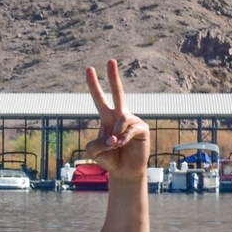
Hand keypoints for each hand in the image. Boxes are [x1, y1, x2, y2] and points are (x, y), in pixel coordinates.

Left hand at [85, 59, 149, 178]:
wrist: (124, 171)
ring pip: (121, 119)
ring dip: (115, 134)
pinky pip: (130, 129)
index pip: (99, 98)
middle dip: (113, 77)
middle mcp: (120, 116)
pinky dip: (123, 138)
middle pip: (118, 93)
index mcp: (107, 118)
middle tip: (110, 60)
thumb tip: (112, 136)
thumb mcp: (94, 151)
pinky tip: (121, 145)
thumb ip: (96, 143)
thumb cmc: (109, 159)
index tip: (89, 69)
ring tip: (114, 145)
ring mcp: (132, 121)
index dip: (94, 85)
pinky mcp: (142, 129)